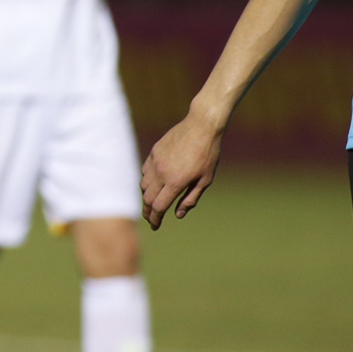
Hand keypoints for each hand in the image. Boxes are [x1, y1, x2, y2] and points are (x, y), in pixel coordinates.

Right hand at [140, 114, 222, 228]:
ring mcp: (155, 161)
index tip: (155, 226)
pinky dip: (146, 181)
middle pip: (147, 199)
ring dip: (146, 197)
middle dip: (148, 212)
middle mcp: (161, 173)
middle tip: (151, 219)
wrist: (201, 125)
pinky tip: (154, 184)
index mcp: (175, 182)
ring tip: (153, 203)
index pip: (159, 207)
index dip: (155, 219)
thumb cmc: (208, 154)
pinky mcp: (154, 152)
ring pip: (144, 185)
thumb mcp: (205, 180)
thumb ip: (190, 198)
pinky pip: (145, 171)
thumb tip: (178, 214)